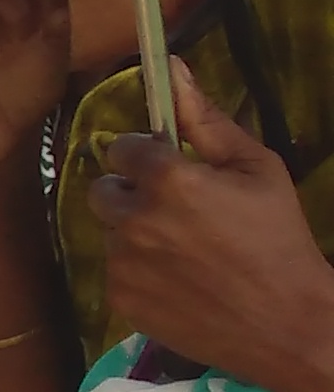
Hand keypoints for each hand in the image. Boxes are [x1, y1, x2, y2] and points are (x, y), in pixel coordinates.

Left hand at [95, 64, 333, 391]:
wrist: (287, 322)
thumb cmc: (280, 238)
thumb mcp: (257, 169)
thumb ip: (207, 119)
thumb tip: (173, 68)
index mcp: (167, 179)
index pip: (121, 148)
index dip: (147, 157)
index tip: (172, 170)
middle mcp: (133, 218)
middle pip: (103, 189)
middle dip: (132, 193)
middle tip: (177, 211)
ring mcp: (121, 262)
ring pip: (108, 231)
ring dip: (134, 232)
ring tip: (184, 249)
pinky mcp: (118, 298)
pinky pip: (114, 270)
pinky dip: (137, 270)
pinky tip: (178, 279)